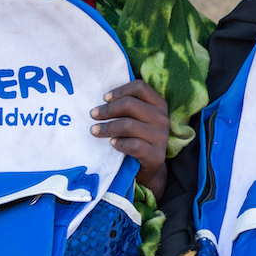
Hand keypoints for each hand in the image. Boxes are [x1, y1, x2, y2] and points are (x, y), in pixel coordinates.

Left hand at [90, 79, 169, 197]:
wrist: (148, 167)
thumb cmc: (138, 138)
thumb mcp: (137, 118)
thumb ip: (127, 107)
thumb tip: (102, 99)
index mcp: (159, 105)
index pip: (140, 87)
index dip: (120, 90)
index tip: (104, 98)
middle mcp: (162, 119)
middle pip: (130, 105)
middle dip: (108, 109)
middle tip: (93, 115)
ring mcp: (161, 138)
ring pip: (129, 125)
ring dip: (107, 127)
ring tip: (94, 130)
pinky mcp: (156, 156)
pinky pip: (133, 145)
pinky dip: (119, 143)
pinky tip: (112, 144)